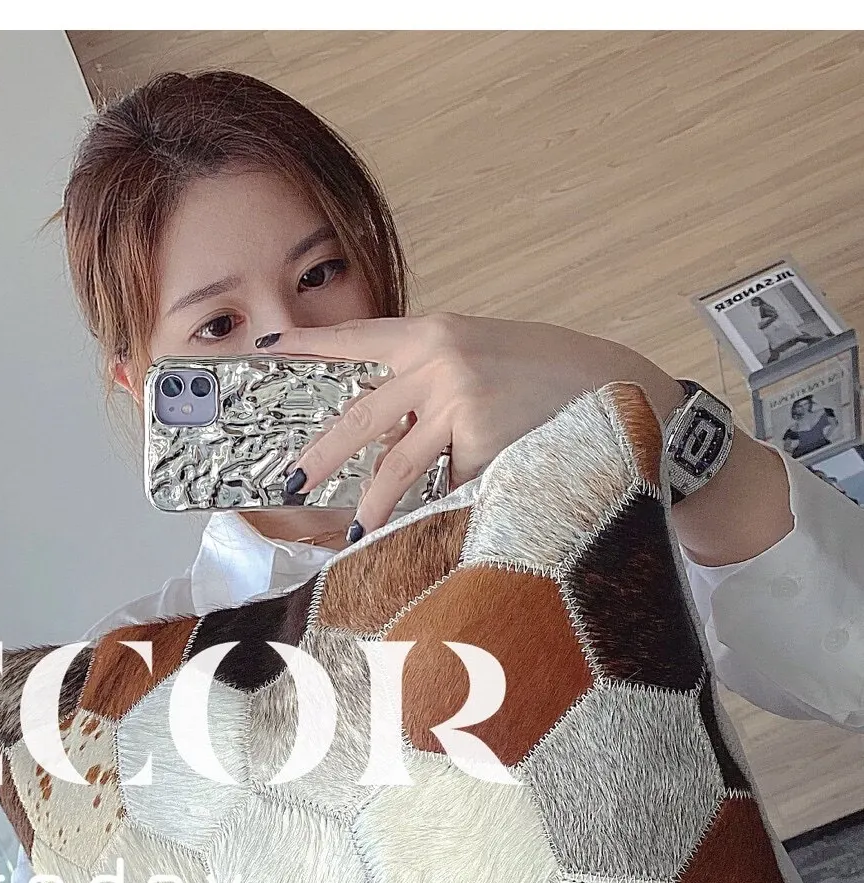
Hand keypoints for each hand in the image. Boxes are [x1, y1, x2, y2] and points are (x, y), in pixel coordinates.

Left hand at [263, 314, 686, 533]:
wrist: (633, 393)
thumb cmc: (561, 380)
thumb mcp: (490, 359)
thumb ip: (434, 382)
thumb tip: (386, 429)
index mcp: (437, 334)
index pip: (359, 338)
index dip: (310, 343)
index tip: (268, 345)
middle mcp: (440, 362)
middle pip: (360, 414)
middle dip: (321, 453)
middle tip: (291, 482)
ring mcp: (459, 403)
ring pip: (396, 466)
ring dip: (372, 504)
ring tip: (355, 529)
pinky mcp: (481, 444)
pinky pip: (447, 488)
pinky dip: (446, 506)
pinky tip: (466, 510)